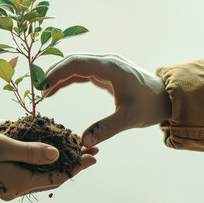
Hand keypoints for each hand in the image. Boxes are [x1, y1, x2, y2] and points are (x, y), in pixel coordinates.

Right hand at [0, 130, 96, 200]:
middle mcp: (18, 188)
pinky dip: (43, 166)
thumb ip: (31, 152)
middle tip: (88, 154)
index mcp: (20, 182)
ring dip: (59, 166)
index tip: (92, 156)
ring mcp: (11, 186)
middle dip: (72, 166)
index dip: (76, 166)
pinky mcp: (5, 181)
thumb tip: (57, 155)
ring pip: (42, 178)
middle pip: (52, 179)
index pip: (56, 176)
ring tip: (74, 154)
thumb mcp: (4, 146)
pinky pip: (31, 175)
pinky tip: (48, 157)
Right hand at [46, 54, 171, 146]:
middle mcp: (106, 62)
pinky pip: (82, 72)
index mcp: (111, 68)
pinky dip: (68, 79)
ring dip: (59, 75)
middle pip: (73, 61)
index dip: (57, 73)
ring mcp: (106, 66)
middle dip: (53, 72)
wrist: (166, 98)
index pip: (77, 64)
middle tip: (37, 87)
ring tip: (43, 90)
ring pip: (76, 65)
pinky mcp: (106, 73)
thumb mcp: (129, 118)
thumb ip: (106, 128)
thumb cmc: (150, 105)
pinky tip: (56, 89)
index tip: (42, 86)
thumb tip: (84, 142)